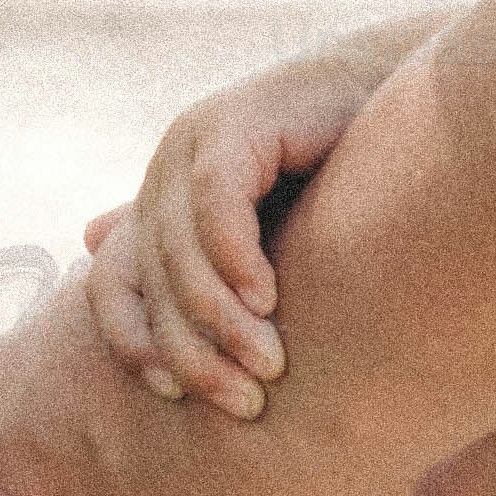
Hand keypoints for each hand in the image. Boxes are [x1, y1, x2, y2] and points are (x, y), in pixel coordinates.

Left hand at [78, 30, 415, 417]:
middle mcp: (166, 172)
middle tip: (244, 402)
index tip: (172, 397)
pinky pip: (215, 202)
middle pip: (148, 280)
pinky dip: (233, 257)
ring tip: (267, 364)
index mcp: (162, 203)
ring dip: (219, 316)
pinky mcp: (236, 122)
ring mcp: (194, 142)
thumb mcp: (274, 236)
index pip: (110, 284)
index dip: (130, 342)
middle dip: (191, 350)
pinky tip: (267, 298)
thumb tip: (90, 242)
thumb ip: (206, 260)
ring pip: (177, 250)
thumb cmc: (346, 174)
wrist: (405, 93)